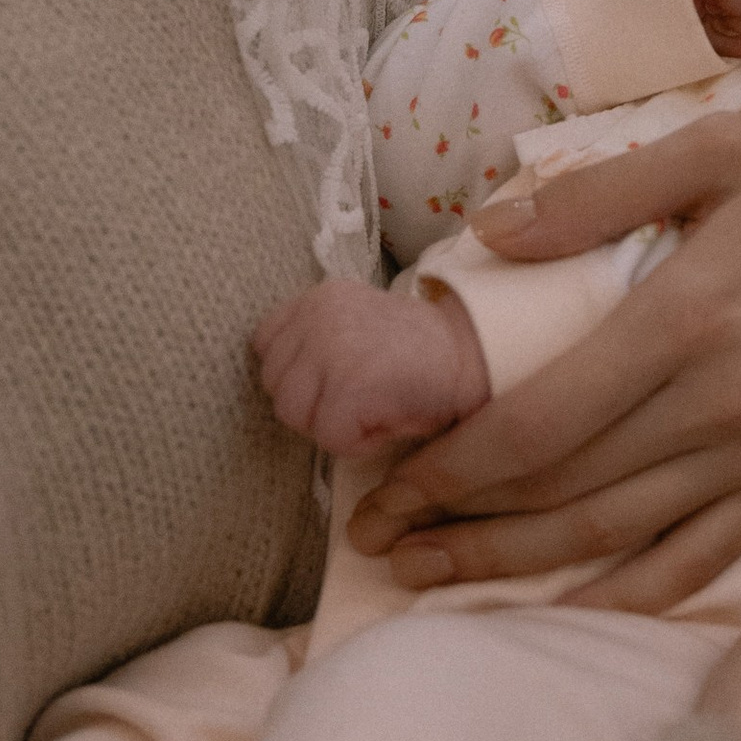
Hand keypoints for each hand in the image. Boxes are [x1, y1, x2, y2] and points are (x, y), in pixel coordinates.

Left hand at [254, 279, 490, 456]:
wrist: (475, 358)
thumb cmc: (418, 356)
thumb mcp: (356, 326)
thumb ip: (314, 339)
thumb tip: (283, 381)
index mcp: (318, 298)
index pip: (265, 344)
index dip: (297, 373)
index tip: (336, 377)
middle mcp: (318, 315)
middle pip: (274, 385)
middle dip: (311, 403)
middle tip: (359, 399)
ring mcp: (331, 349)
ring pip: (292, 414)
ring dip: (329, 425)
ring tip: (370, 410)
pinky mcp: (349, 388)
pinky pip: (328, 438)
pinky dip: (357, 443)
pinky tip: (386, 422)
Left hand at [349, 117, 740, 608]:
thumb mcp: (724, 147)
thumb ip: (601, 188)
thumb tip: (489, 228)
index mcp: (689, 320)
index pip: (540, 424)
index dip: (449, 467)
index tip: (382, 481)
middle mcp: (721, 408)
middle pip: (562, 496)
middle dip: (457, 528)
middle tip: (376, 542)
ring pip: (618, 541)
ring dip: (516, 569)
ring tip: (432, 579)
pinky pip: (702, 562)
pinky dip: (628, 596)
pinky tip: (568, 608)